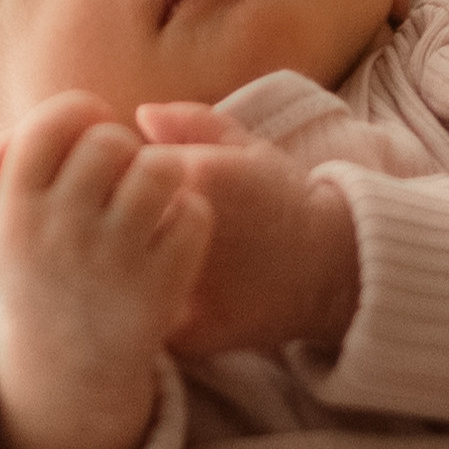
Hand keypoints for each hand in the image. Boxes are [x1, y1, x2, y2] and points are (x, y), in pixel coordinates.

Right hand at [0, 93, 211, 448]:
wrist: (68, 374)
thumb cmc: (34, 286)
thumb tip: (5, 128)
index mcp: (14, 211)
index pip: (51, 123)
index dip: (79, 113)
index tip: (91, 129)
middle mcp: (60, 231)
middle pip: (109, 141)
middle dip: (123, 145)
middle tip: (124, 169)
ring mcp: (113, 258)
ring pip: (159, 169)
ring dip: (163, 171)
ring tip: (155, 190)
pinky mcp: (161, 284)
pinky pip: (192, 214)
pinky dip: (190, 214)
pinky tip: (173, 228)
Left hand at [135, 104, 358, 360]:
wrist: (335, 265)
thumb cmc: (285, 199)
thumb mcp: (248, 146)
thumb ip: (191, 122)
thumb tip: (139, 116)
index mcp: (194, 177)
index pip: (118, 169)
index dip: (123, 179)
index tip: (140, 189)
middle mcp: (183, 231)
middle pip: (113, 223)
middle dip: (120, 223)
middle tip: (144, 228)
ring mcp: (185, 286)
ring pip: (122, 272)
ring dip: (126, 267)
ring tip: (152, 261)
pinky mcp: (188, 332)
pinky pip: (141, 320)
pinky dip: (143, 310)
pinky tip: (160, 297)